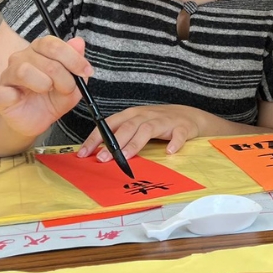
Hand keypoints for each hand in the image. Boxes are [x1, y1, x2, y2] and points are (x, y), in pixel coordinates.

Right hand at [0, 36, 89, 137]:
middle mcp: (21, 58)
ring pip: (24, 70)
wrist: (36, 121)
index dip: (72, 57)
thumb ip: (76, 63)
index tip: (86, 71)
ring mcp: (8, 74)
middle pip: (45, 58)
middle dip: (64, 76)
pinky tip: (22, 99)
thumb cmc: (53, 98)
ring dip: (44, 84)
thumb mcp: (73, 84)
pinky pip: (2, 91)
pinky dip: (15, 97)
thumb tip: (78, 41)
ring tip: (47, 91)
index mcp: (39, 50)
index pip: (53, 44)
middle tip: (68, 89)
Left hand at [78, 104, 202, 158]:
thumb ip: (121, 135)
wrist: (188, 116)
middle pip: (127, 126)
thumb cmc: (158, 122)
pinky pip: (178, 134)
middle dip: (114, 143)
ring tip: (126, 157)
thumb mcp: (137, 124)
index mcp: (132, 114)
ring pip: (147, 130)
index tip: (84, 153)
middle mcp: (146, 115)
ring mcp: (164, 120)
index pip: (109, 124)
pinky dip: (174, 143)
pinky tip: (169, 152)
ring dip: (135, 143)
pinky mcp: (181, 127)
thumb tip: (97, 153)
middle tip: (103, 158)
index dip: (96, 138)